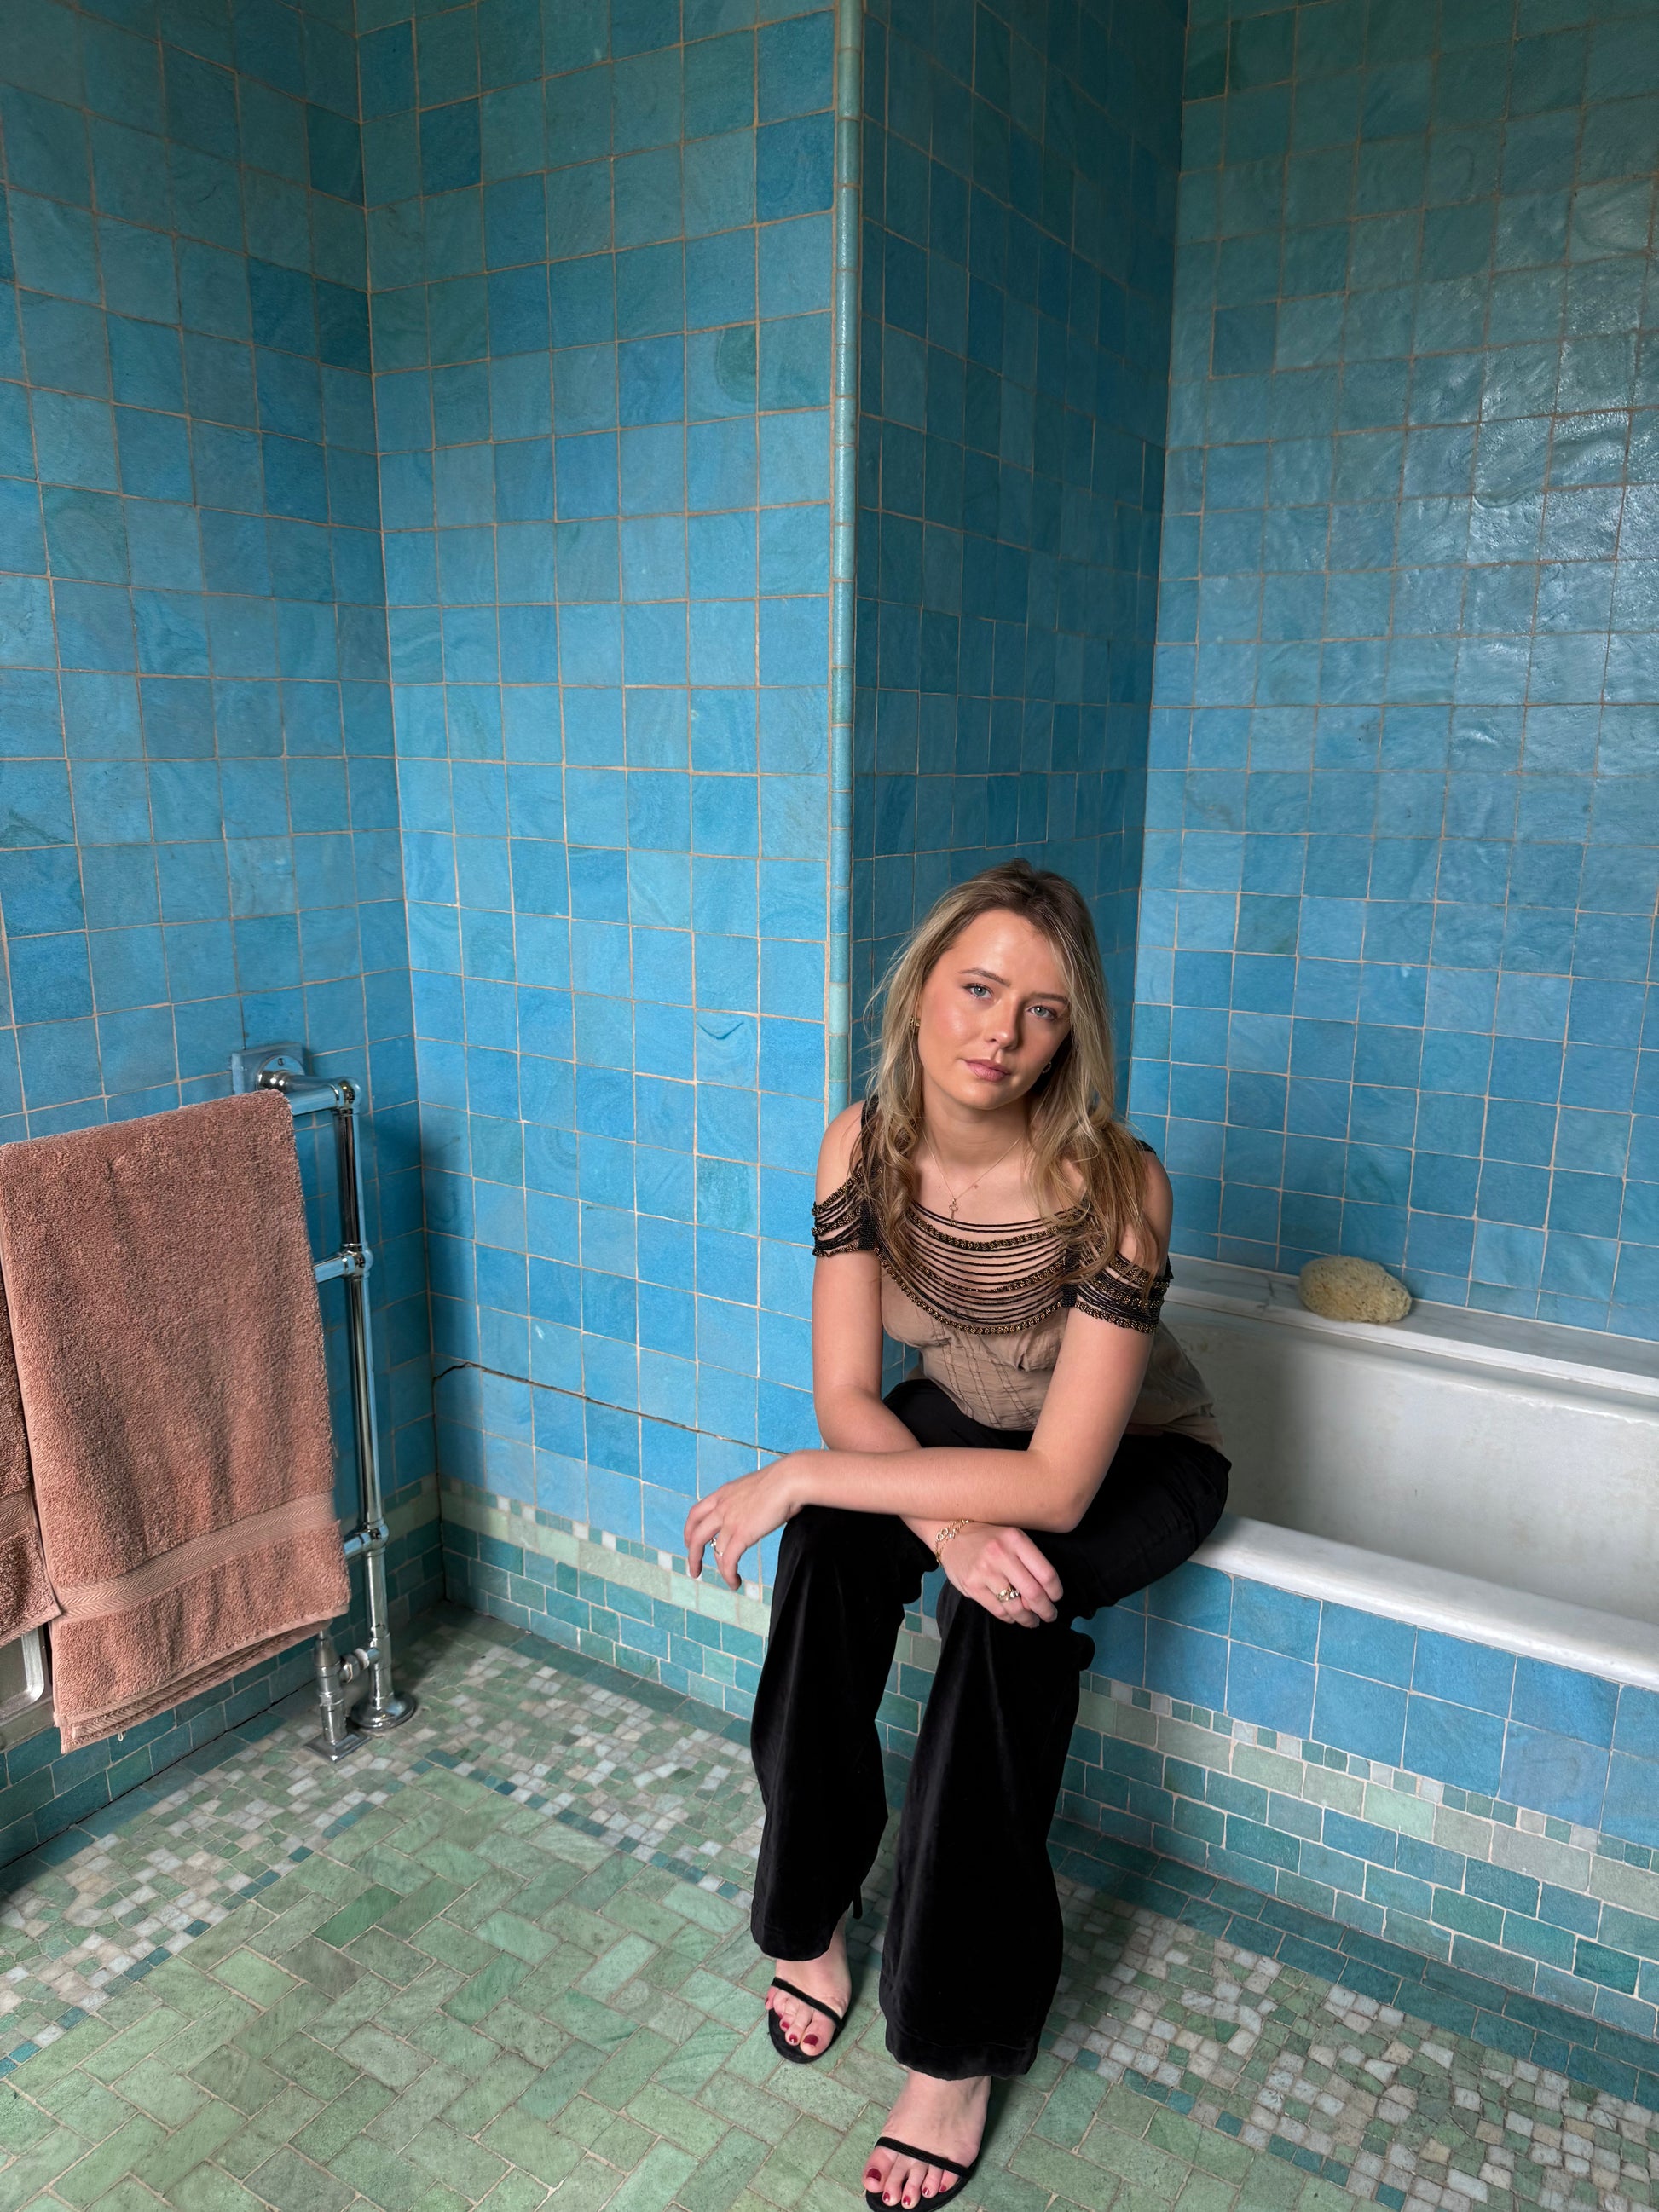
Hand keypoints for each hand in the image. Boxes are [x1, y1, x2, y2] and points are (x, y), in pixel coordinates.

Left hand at [684, 1457, 802, 1589]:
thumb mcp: (755, 1486)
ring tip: (730, 1580)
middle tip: (695, 1569)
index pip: (696, 1513)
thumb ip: (748, 1500)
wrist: (789, 1479)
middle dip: (693, 1555)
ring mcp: (730, 1521)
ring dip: (720, 1570)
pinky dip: (729, 1575)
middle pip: (696, 1535)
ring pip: (715, 1552)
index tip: (690, 1541)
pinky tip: (735, 1582)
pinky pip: (728, 1561)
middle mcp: (722, 1507)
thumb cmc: (782, 1480)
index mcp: (723, 1494)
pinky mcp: (742, 1535)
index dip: (689, 1530)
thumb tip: (757, 1509)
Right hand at [937, 1523, 1061, 1627]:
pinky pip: (998, 1610)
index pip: (1046, 1573)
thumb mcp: (1011, 1538)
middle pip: (1033, 1593)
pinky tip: (1013, 1616)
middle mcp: (1000, 1554)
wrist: (951, 1536)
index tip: (1056, 1598)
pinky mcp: (972, 1586)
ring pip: (1015, 1606)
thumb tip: (1044, 1594)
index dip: (1055, 1591)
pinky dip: (1009, 1618)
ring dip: (1028, 1619)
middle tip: (1050, 1615)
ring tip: (1033, 1621)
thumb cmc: (988, 1539)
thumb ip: (1028, 1561)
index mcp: (1016, 1540)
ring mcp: (984, 1571)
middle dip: (1046, 1610)